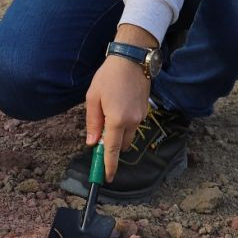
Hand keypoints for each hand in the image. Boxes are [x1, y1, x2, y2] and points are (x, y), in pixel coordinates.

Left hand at [84, 54, 151, 181]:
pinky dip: (125, 122)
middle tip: (99, 131)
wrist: (131, 60)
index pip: (111, 149)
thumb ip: (93, 122)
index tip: (106, 178)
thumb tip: (92, 142)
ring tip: (108, 110)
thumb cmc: (108, 77)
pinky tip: (118, 104)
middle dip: (111, 144)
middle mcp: (132, 122)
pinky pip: (133, 124)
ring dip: (118, 133)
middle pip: (121, 145)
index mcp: (117, 120)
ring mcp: (141, 117)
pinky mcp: (145, 111)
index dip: (108, 165)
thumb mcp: (93, 98)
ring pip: (128, 135)